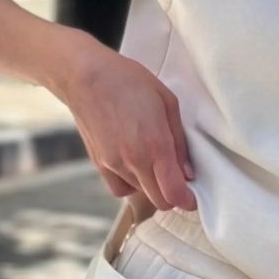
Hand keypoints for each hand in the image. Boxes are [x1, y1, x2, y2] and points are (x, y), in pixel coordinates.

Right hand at [54, 39, 195, 212]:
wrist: (85, 77)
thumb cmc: (129, 82)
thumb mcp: (168, 102)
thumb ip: (180, 142)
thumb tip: (188, 172)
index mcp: (156, 145)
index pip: (174, 193)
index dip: (188, 200)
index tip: (193, 197)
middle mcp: (134, 161)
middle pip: (160, 201)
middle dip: (173, 195)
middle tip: (177, 178)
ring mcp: (114, 165)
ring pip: (142, 193)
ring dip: (153, 185)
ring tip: (153, 161)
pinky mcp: (99, 164)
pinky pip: (120, 189)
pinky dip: (132, 184)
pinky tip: (134, 166)